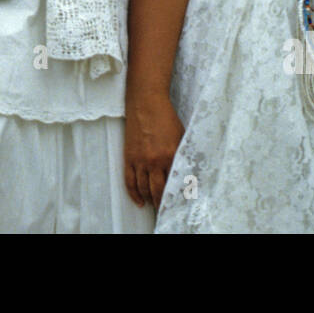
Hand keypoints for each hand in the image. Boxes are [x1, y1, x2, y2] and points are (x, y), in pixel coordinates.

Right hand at [123, 89, 183, 209]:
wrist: (146, 102)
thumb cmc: (166, 117)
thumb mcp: (181, 136)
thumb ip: (182, 154)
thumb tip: (185, 172)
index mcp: (171, 155)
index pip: (174, 183)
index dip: (177, 195)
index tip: (179, 202)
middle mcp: (155, 160)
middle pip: (158, 191)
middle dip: (162, 203)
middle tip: (166, 209)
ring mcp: (140, 160)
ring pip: (144, 189)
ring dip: (149, 199)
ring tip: (154, 205)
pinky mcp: (129, 157)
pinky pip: (129, 181)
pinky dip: (134, 194)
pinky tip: (140, 201)